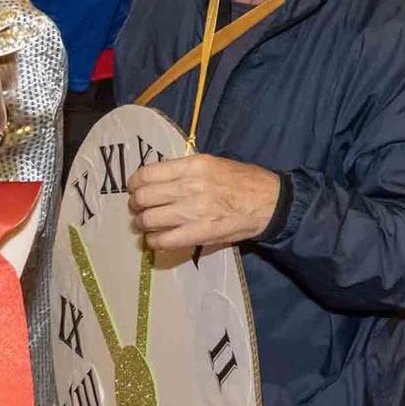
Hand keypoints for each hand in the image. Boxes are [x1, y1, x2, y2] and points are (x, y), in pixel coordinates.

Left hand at [128, 154, 282, 250]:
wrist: (269, 202)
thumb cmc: (243, 181)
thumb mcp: (214, 164)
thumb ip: (185, 171)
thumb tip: (157, 181)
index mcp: (194, 166)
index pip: (147, 174)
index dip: (135, 184)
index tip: (136, 189)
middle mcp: (190, 186)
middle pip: (143, 198)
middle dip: (136, 205)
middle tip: (140, 209)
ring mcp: (193, 211)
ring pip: (148, 219)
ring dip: (142, 224)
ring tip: (147, 225)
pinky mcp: (199, 233)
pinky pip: (162, 240)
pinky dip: (153, 241)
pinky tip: (157, 239)